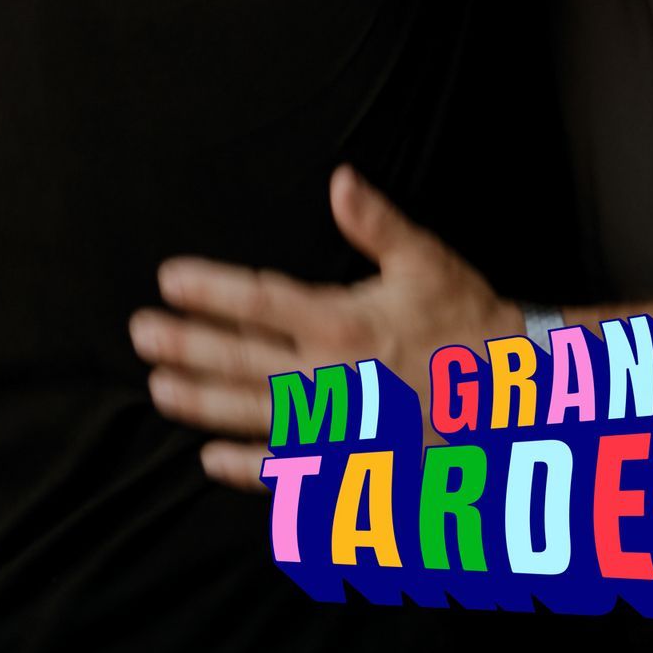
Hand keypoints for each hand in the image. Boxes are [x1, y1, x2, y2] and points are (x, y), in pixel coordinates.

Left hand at [129, 165, 520, 489]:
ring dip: (202, 402)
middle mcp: (330, 378)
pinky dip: (245, 468)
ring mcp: (335, 428)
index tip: (169, 279)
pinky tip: (211, 460)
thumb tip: (339, 180)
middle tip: (140, 334)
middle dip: (187, 344)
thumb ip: (376, 224)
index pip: (260, 301)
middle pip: (242, 360)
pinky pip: (285, 472)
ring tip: (159, 389)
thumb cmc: (466, 323)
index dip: (210, 289)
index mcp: (344, 322)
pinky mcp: (348, 464)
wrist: (512, 400)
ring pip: (252, 414)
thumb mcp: (426, 261)